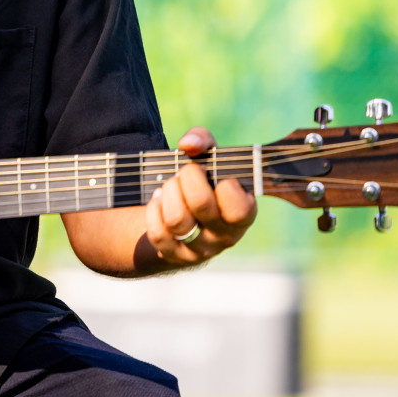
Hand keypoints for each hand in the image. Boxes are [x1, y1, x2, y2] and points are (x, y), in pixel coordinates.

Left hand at [144, 126, 255, 266]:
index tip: (214, 173)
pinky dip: (154, 210)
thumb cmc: (203, 182)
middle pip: (201, 205)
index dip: (224, 185)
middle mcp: (225, 237)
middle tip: (186, 172)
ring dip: (168, 193)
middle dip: (188, 178)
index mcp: (243, 215)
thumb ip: (203, 140)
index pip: (239, 208)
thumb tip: (188, 144)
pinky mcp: (175, 256)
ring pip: (177, 220)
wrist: (183, 212)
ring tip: (170, 185)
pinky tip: (159, 200)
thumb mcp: (208, 158)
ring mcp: (200, 250)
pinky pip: (158, 233)